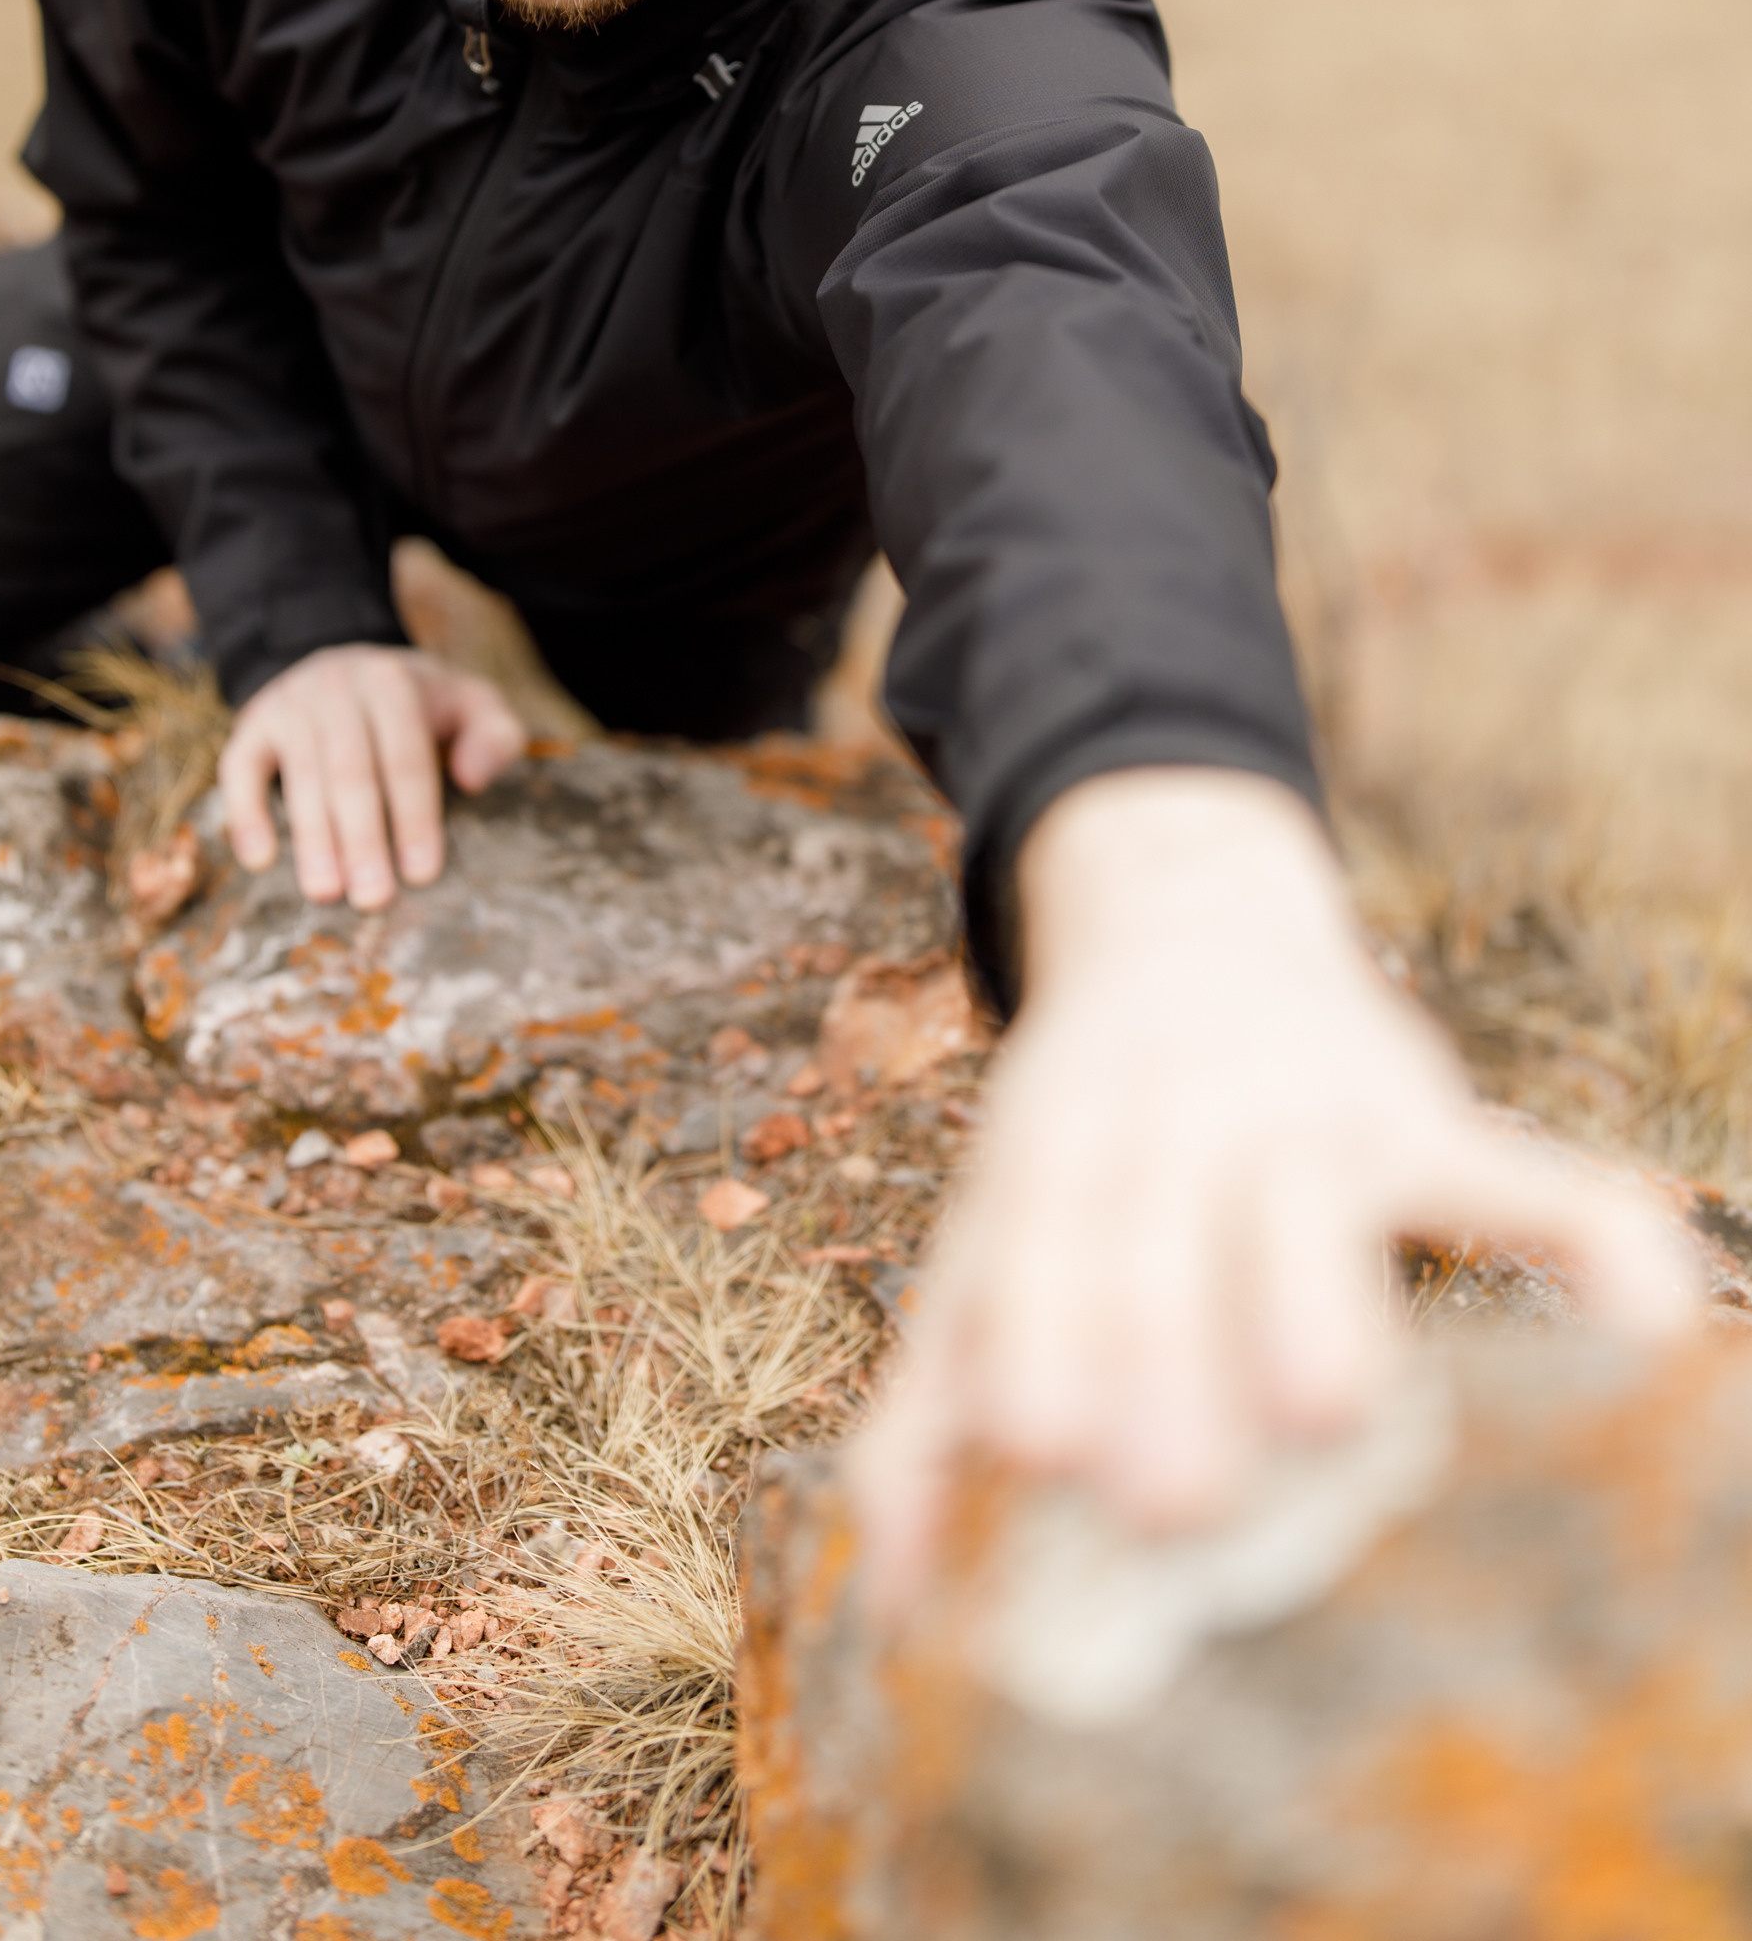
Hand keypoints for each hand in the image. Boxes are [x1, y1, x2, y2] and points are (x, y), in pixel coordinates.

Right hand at [218, 643, 525, 908]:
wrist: (345, 664)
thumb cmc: (420, 704)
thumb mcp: (470, 703)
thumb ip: (494, 734)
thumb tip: (472, 779)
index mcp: (392, 684)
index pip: (405, 756)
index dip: (413, 816)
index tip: (422, 874)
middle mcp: (336, 688)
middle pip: (350, 770)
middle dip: (362, 838)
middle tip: (374, 898)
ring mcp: (289, 706)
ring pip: (300, 776)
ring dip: (313, 838)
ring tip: (326, 893)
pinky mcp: (253, 725)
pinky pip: (239, 769)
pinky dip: (246, 813)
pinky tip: (260, 861)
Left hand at [851, 766, 1698, 1583]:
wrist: (1185, 927)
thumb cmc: (1079, 1144)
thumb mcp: (985, 1240)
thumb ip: (924, 1412)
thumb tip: (889, 1603)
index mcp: (1049, 1171)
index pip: (1030, 1261)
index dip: (1033, 1352)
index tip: (1036, 1459)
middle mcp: (1164, 1132)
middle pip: (1153, 1246)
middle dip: (1159, 1360)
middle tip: (1169, 1504)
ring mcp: (1302, 1116)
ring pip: (1305, 1201)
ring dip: (1314, 1295)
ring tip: (1325, 1414)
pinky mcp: (1420, 1113)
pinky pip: (1512, 1170)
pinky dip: (1584, 1229)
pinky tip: (1642, 1315)